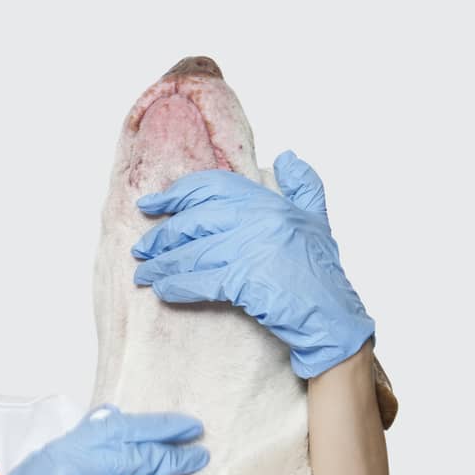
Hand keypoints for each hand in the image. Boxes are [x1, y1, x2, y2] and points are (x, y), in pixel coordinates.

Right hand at [0, 404, 208, 474]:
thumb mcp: (40, 470)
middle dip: (171, 459)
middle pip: (137, 459)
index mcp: (63, 451)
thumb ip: (78, 448)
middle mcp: (76, 470)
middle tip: (198, 457)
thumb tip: (112, 418)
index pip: (120, 428)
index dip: (158, 427)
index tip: (187, 427)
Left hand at [131, 150, 375, 379]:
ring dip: (162, 266)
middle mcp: (258, 219)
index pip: (211, 187)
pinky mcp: (246, 281)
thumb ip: (303, 185)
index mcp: (269, 202)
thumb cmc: (322, 274)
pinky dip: (177, 286)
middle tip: (141, 249)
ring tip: (142, 275)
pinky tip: (162, 290)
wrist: (333, 317)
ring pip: (192, 253)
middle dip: (161, 236)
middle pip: (194, 221)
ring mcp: (251, 249)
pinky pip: (200, 281)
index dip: (175, 194)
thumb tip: (285, 157)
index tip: (149, 204)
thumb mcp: (317, 220)